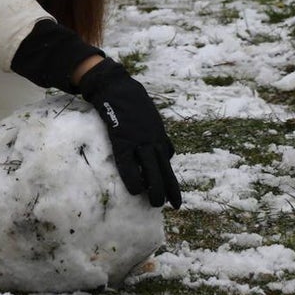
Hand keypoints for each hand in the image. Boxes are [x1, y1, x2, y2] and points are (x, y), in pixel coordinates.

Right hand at [77, 58, 181, 208]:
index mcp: (158, 135)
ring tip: (155, 204)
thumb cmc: (131, 101)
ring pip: (151, 169)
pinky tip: (135, 190)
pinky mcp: (123, 140)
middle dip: (169, 188)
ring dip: (154, 188)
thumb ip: (155, 133)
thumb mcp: (149, 116)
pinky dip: (132, 177)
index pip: (168, 162)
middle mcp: (152, 140)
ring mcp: (139, 140)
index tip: (176, 198)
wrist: (117, 87)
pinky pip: (128, 163)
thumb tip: (164, 149)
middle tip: (172, 206)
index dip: (172, 180)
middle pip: (164, 168)